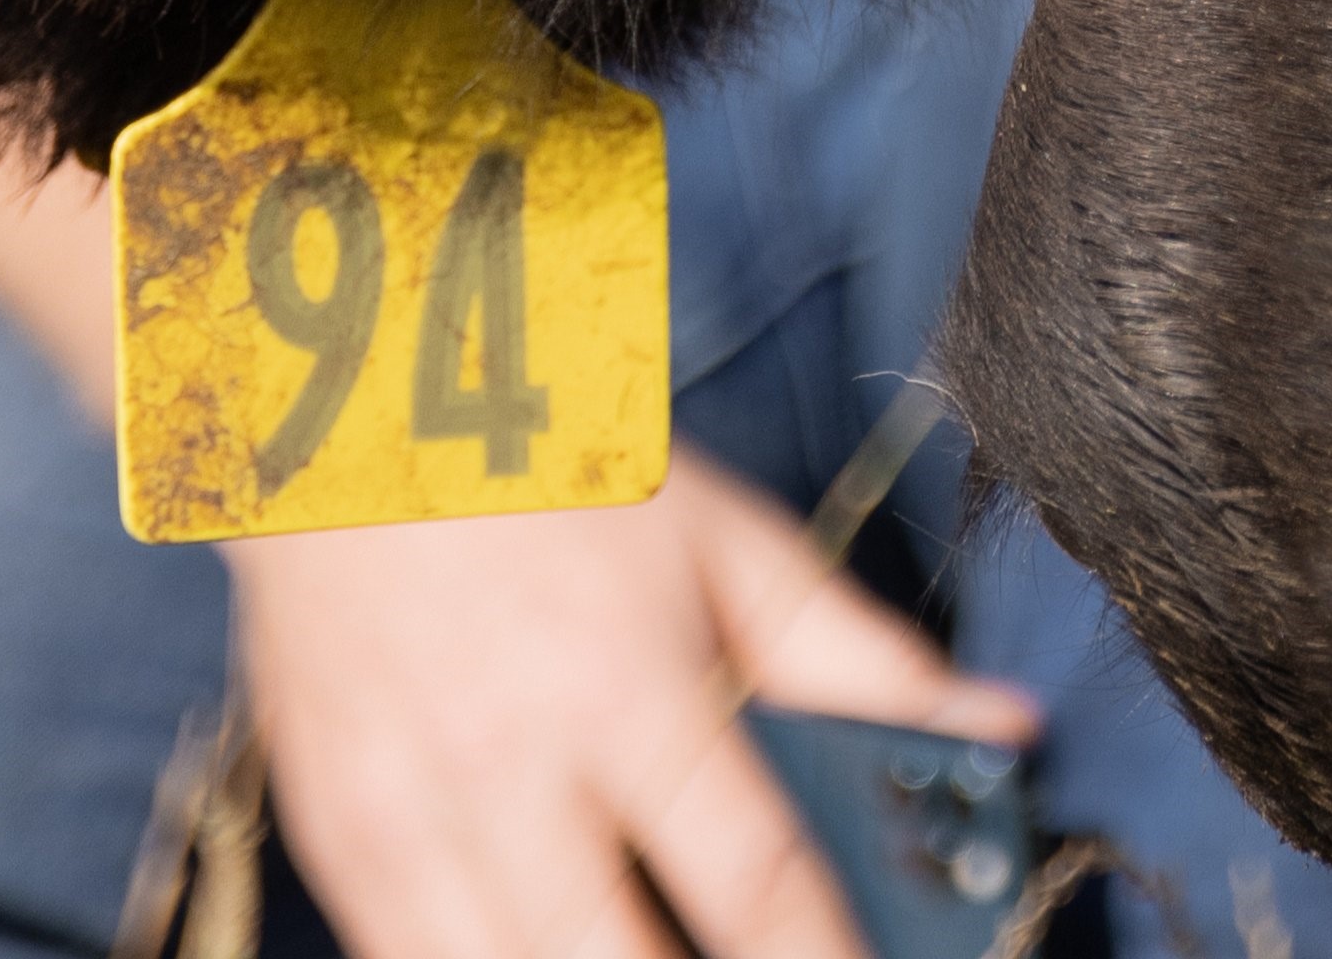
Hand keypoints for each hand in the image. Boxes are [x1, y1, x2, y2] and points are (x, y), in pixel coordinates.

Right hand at [232, 449, 1038, 958]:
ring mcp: (405, 818)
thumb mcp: (726, 541)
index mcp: (627, 690)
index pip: (752, 880)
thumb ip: (859, 656)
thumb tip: (996, 725)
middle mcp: (512, 770)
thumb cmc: (558, 472)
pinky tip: (550, 955)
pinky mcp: (335, 843)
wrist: (352, 426)